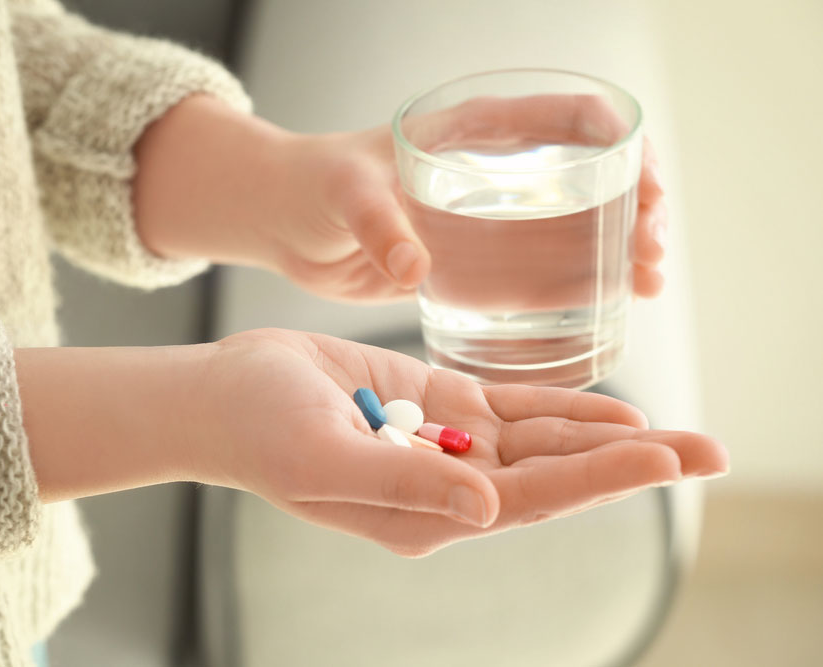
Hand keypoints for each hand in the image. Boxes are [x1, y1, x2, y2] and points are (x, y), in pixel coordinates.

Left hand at [133, 95, 665, 303]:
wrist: (288, 222)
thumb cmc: (312, 186)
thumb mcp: (344, 196)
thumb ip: (377, 224)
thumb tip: (416, 267)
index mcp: (473, 131)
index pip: (569, 119)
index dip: (622, 144)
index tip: (646, 185)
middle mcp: (493, 173)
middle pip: (589, 178)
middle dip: (636, 208)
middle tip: (652, 254)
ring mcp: (488, 221)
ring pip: (573, 229)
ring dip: (618, 252)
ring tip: (647, 285)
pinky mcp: (472, 263)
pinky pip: (536, 273)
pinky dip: (576, 287)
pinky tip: (608, 307)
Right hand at [188, 329, 727, 556]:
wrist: (228, 394)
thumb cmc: (260, 428)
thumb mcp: (322, 456)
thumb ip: (403, 484)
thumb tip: (487, 508)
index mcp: (423, 513)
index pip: (527, 501)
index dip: (596, 480)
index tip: (661, 460)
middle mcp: (445, 487)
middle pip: (553, 477)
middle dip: (630, 463)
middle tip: (710, 452)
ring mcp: (444, 447)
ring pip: (542, 443)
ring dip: (608, 435)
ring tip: (679, 435)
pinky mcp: (436, 407)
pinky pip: (513, 410)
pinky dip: (562, 407)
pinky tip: (609, 407)